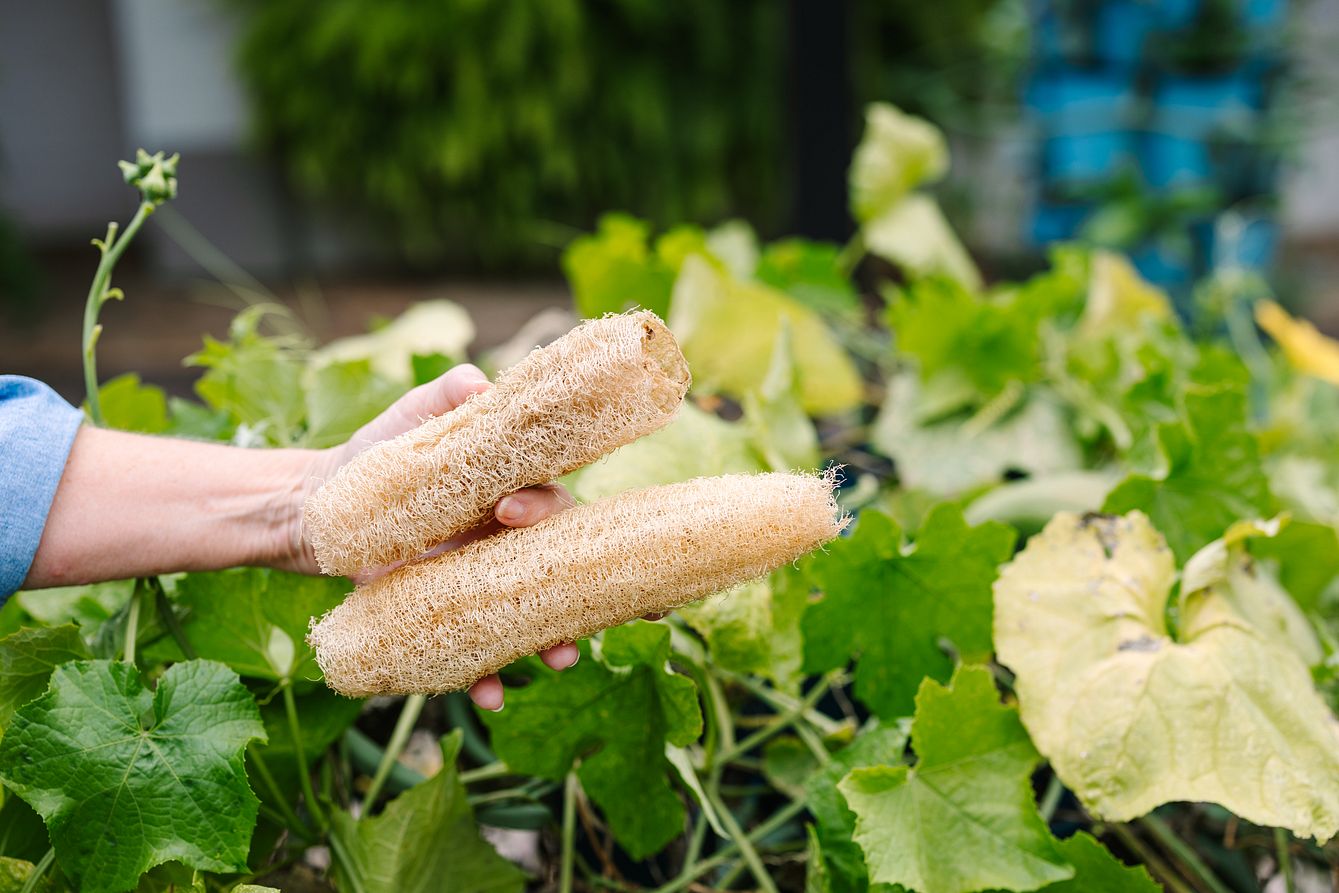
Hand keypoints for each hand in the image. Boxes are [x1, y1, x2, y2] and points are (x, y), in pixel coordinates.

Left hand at [291, 364, 578, 710]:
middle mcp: (506, 544)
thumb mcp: (408, 421)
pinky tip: (489, 694)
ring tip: (557, 659)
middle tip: (563, 600)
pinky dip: (487, 677)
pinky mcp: (450, 620)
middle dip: (573, 589)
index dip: (547, 510)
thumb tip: (477, 383)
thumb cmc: (373, 457)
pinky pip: (478, 653)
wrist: (319, 515)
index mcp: (509, 494)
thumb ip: (444, 398)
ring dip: (550, 641)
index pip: (550, 503)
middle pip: (557, 568)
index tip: (510, 512)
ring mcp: (481, 585)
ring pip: (531, 616)